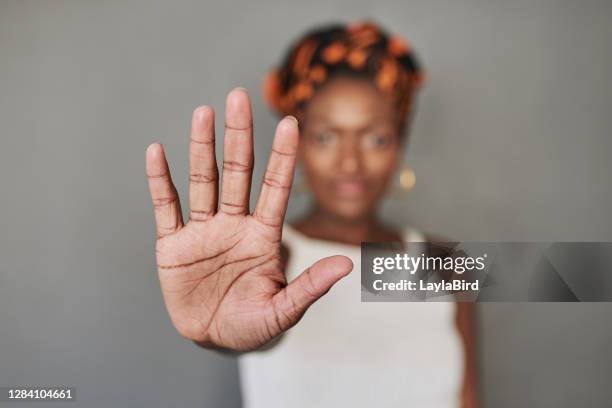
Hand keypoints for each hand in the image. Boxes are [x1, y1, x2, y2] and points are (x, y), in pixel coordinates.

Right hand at [145, 88, 352, 350]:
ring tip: (204, 112)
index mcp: (263, 236)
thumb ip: (311, 286)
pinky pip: (166, 206)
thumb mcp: (284, 311)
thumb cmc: (253, 325)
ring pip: (203, 181)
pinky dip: (160, 180)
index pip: (275, 188)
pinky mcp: (172, 244)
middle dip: (240, 136)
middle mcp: (234, 224)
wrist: (213, 340)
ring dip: (201, 148)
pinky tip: (157, 152)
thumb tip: (348, 264)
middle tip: (238, 96)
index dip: (283, 157)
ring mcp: (203, 231)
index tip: (291, 123)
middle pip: (238, 172)